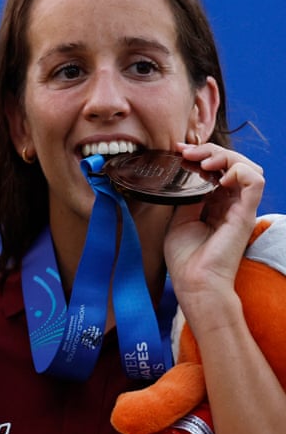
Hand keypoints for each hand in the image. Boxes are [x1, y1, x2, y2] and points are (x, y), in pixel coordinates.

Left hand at [164, 141, 263, 303]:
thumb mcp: (178, 219)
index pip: (218, 168)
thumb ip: (186, 197)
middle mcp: (231, 203)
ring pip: (249, 167)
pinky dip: (240, 171)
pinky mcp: (246, 214)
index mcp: (216, 203)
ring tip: (205, 162)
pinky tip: (220, 177)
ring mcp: (241, 208)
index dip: (201, 154)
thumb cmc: (185, 258)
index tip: (178, 150)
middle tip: (188, 151)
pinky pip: (255, 182)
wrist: (194, 283)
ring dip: (227, 156)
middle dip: (211, 150)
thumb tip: (184, 175)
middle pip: (234, 163)